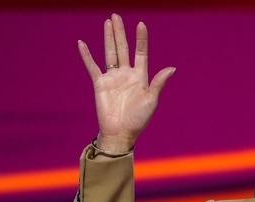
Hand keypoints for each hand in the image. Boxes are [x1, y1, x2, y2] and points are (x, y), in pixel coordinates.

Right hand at [78, 13, 175, 151]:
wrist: (121, 133)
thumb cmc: (138, 119)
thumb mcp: (151, 100)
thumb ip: (158, 83)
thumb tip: (172, 68)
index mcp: (140, 76)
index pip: (141, 53)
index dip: (141, 39)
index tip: (141, 24)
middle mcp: (126, 74)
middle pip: (123, 48)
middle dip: (120, 32)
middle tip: (116, 16)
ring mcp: (112, 78)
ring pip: (109, 53)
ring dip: (108, 38)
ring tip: (107, 22)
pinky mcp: (99, 84)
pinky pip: (92, 66)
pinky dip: (87, 55)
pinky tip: (82, 43)